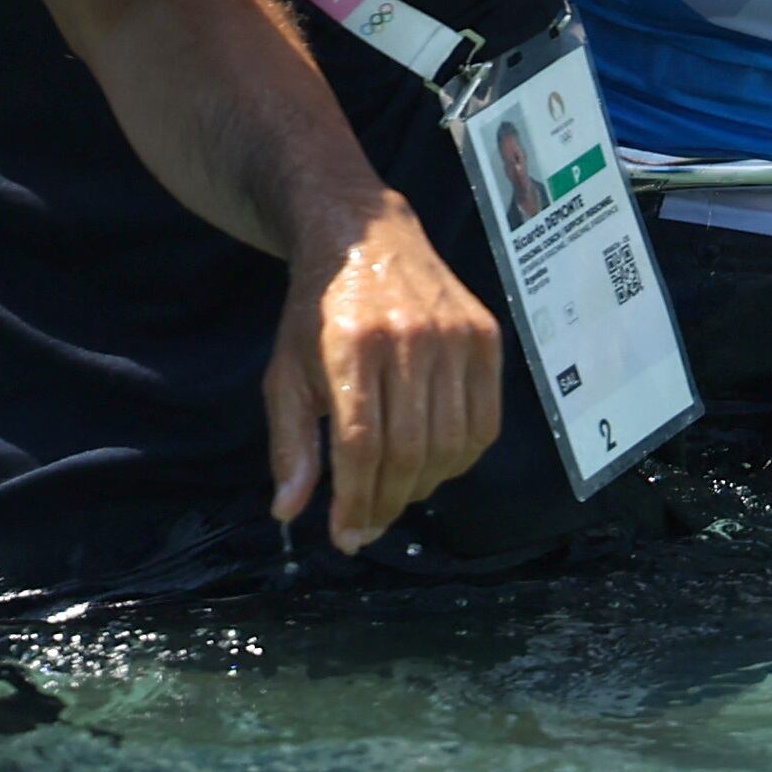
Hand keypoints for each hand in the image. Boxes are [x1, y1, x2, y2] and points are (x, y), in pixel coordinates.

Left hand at [264, 193, 502, 552]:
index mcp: (351, 346)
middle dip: (387, 503)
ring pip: (451, 444)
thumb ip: (290, 444)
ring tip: (398, 494)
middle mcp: (409, 339)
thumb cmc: (317, 312)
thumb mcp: (285, 373)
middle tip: (369, 526)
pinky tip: (434, 463)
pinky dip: (462, 457)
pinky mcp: (486, 334)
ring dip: (424, 486)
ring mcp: (455, 335)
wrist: (365, 236)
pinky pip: (486, 421)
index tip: (345, 536)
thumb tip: (290, 512)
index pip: (360, 445)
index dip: (355, 502)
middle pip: (409, 451)